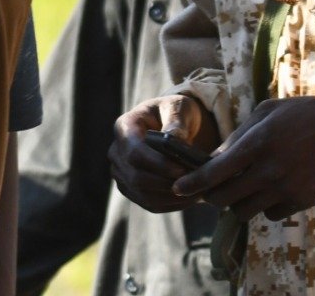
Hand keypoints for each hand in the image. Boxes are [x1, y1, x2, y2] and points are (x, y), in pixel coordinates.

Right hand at [108, 94, 215, 212]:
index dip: (157, 164)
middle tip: (194, 184)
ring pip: (142, 194)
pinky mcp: (131, 188)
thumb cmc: (175, 112)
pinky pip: (148, 203)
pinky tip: (190, 198)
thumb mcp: (178, 108)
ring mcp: (121, 172)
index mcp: (124, 126)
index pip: (134, 152)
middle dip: (166, 184)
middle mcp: (117, 151)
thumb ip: (176, 122)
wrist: (172, 124)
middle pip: (136, 177)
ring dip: (171, 197)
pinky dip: (170, 205)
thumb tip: (173, 140)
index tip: (182, 170)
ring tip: (196, 193)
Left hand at [171, 88, 314, 221]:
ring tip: (241, 186)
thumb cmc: (306, 113)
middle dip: (212, 196)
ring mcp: (287, 189)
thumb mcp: (268, 110)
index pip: (216, 172)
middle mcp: (269, 170)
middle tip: (209, 188)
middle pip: (226, 198)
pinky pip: (271, 214)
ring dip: (237, 202)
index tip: (178, 188)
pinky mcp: (302, 202)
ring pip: (245, 210)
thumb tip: (218, 156)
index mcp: (257, 142)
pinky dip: (263, 207)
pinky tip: (268, 190)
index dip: (194, 184)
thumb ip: (241, 134)